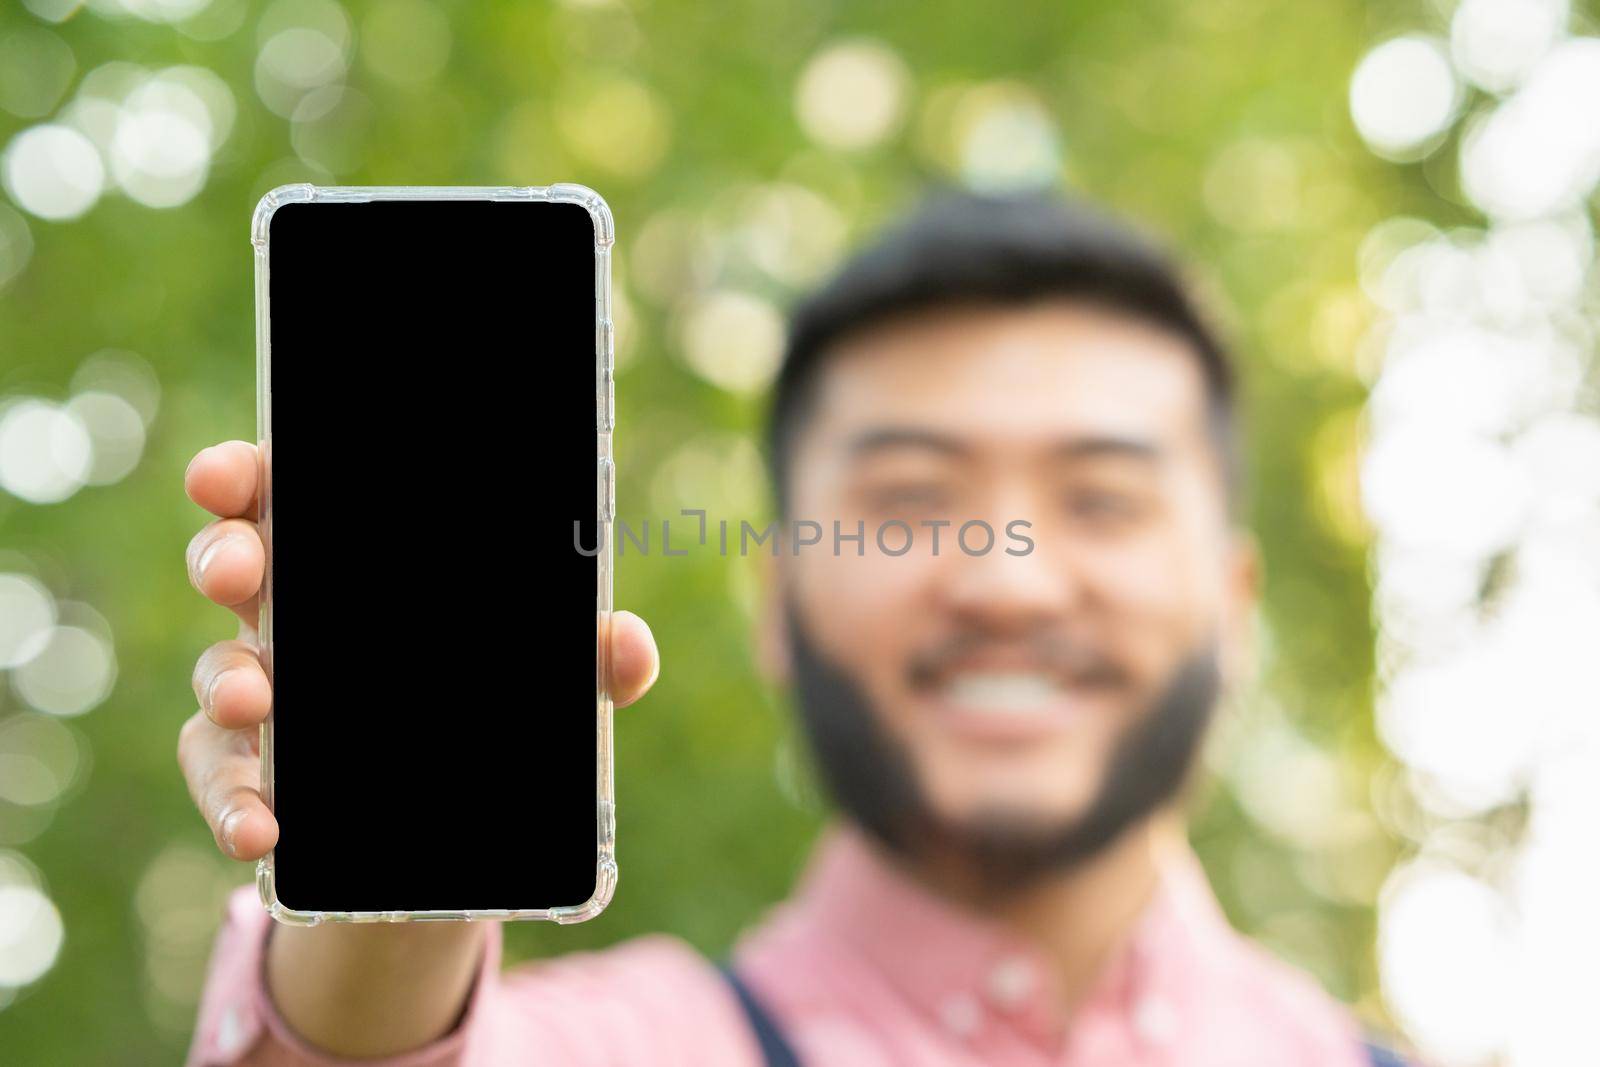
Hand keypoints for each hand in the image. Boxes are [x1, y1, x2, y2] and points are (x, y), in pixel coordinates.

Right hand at [177, 440, 659, 860]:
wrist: (452, 835)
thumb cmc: (494, 716)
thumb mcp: (552, 686)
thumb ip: (594, 661)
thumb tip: (628, 644)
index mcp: (360, 569)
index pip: (289, 498)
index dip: (248, 476)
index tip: (226, 476)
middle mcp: (297, 620)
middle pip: (235, 565)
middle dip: (223, 557)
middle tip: (239, 574)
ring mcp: (265, 698)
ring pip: (221, 673)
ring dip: (229, 684)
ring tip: (257, 704)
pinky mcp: (251, 775)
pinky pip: (224, 781)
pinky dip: (234, 804)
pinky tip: (262, 828)